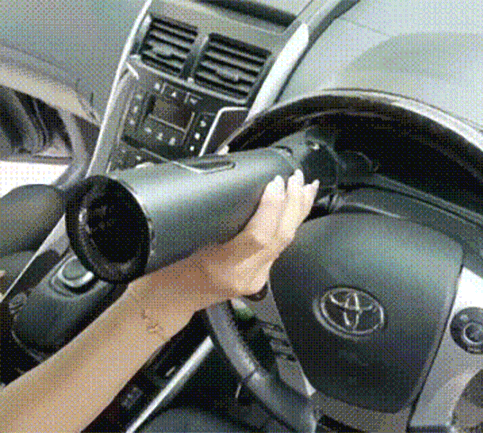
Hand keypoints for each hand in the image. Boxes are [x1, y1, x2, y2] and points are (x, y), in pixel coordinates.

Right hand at [127, 170, 318, 335]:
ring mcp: (256, 278)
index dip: (272, 207)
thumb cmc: (164, 271)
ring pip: (287, 242)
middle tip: (295, 178)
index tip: (275, 183)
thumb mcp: (174, 238)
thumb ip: (196, 202)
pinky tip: (298, 208)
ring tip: (306, 187)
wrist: (166, 303)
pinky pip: (282, 246)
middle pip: (281, 237)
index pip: (258, 236)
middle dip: (292, 204)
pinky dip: (291, 223)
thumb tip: (217, 160)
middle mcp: (243, 274)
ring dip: (298, 211)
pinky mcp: (261, 276)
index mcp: (220, 266)